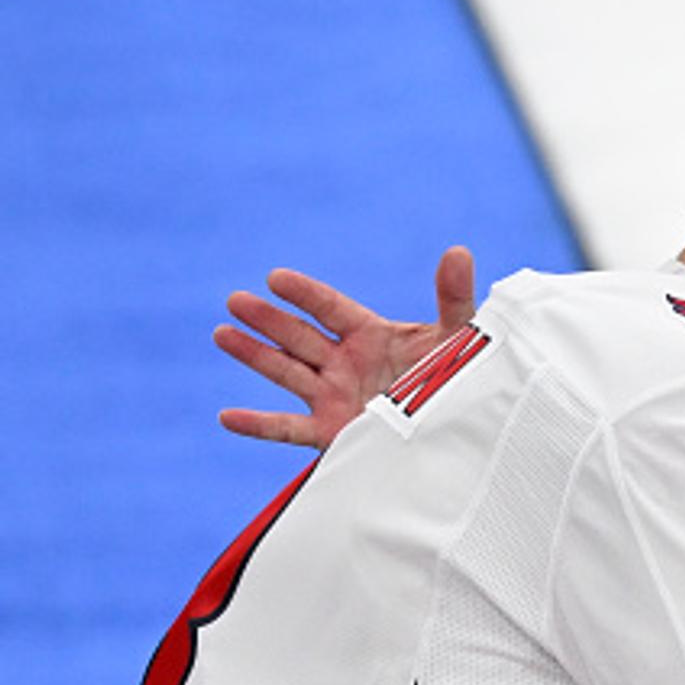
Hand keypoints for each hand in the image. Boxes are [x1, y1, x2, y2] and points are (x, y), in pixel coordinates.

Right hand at [214, 245, 476, 448]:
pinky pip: (290, 429)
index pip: (330, 308)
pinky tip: (226, 418)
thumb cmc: (461, 380)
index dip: (305, 294)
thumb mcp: (458, 338)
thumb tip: (458, 251)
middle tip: (236, 300)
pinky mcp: (332, 433)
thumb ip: (453, 297)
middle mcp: (345, 363)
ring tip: (221, 334)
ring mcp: (335, 397)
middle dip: (268, 319)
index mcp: (371, 335)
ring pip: (286, 373)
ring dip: (253, 355)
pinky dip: (259, 426)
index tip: (276, 278)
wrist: (462, 433)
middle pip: (299, 336)